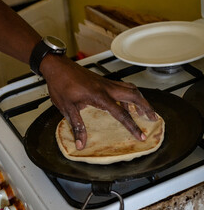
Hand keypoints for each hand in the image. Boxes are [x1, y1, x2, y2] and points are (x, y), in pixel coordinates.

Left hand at [40, 54, 156, 149]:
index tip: (141, 135)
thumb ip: (77, 125)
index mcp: (99, 96)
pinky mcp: (102, 80)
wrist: (57, 66)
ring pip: (129, 88)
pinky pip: (120, 86)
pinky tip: (124, 102)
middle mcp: (106, 87)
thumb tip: (81, 143)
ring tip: (143, 110)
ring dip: (139, 99)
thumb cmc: (60, 84)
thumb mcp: (67, 107)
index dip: (133, 126)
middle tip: (153, 117)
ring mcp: (105, 82)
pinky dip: (128, 94)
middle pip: (134, 95)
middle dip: (146, 106)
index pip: (121, 114)